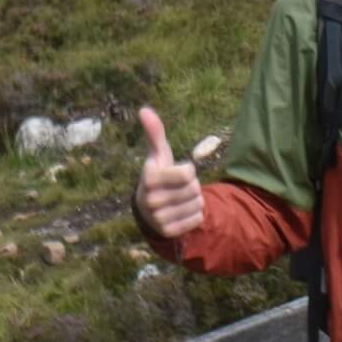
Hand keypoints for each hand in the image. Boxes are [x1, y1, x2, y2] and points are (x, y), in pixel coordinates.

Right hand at [134, 107, 203, 238]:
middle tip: (177, 188)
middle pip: (194, 189)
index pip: (188, 173)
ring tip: (180, 200)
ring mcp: (159, 218)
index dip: (188, 171)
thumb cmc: (158, 175)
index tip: (176, 173)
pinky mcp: (168, 231)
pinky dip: (194, 215)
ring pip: (197, 204)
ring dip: (194, 200)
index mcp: (149, 179)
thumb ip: (155, 133)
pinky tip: (182, 212)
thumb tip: (143, 109)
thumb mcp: (158, 155)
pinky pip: (197, 219)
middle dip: (191, 186)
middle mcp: (151, 200)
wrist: (149, 209)